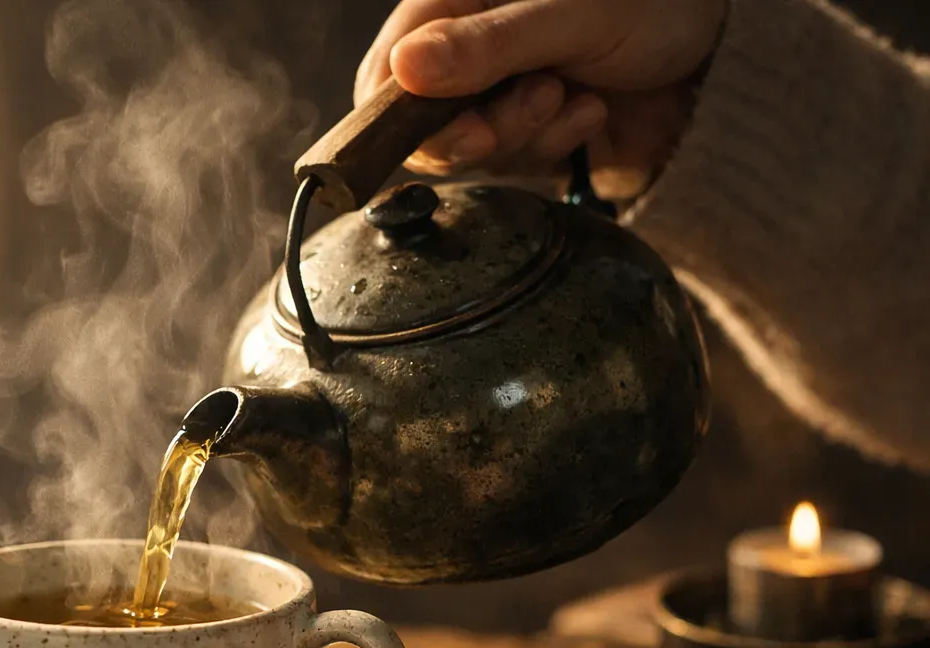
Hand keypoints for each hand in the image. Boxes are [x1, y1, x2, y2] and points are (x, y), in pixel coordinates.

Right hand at [356, 0, 728, 196]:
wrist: (728, 57)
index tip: (454, 128)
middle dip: (479, 128)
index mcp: (460, 0)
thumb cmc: (659, 5)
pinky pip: (511, 164)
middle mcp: (469, 47)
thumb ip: (488, 46)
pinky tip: (591, 113)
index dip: (403, 112)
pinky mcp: (528, 130)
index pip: (387, 70)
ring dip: (523, 135)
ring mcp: (497, 91)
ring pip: (468, 149)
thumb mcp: (573, 16)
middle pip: (422, 121)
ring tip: (576, 98)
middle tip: (539, 101)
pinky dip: (550, 147)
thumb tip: (405, 70)